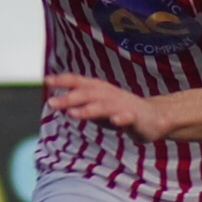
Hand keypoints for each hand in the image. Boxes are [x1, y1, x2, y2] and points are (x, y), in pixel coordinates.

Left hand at [46, 73, 174, 141]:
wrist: (155, 118)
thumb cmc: (121, 111)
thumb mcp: (97, 107)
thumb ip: (79, 105)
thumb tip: (58, 104)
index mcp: (99, 90)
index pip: (78, 82)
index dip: (63, 80)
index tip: (46, 80)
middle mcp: (109, 95)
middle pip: (87, 95)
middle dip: (69, 98)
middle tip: (52, 104)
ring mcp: (122, 106)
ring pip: (103, 106)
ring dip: (88, 109)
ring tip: (73, 114)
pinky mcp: (135, 117)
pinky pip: (128, 118)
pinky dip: (122, 119)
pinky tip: (115, 121)